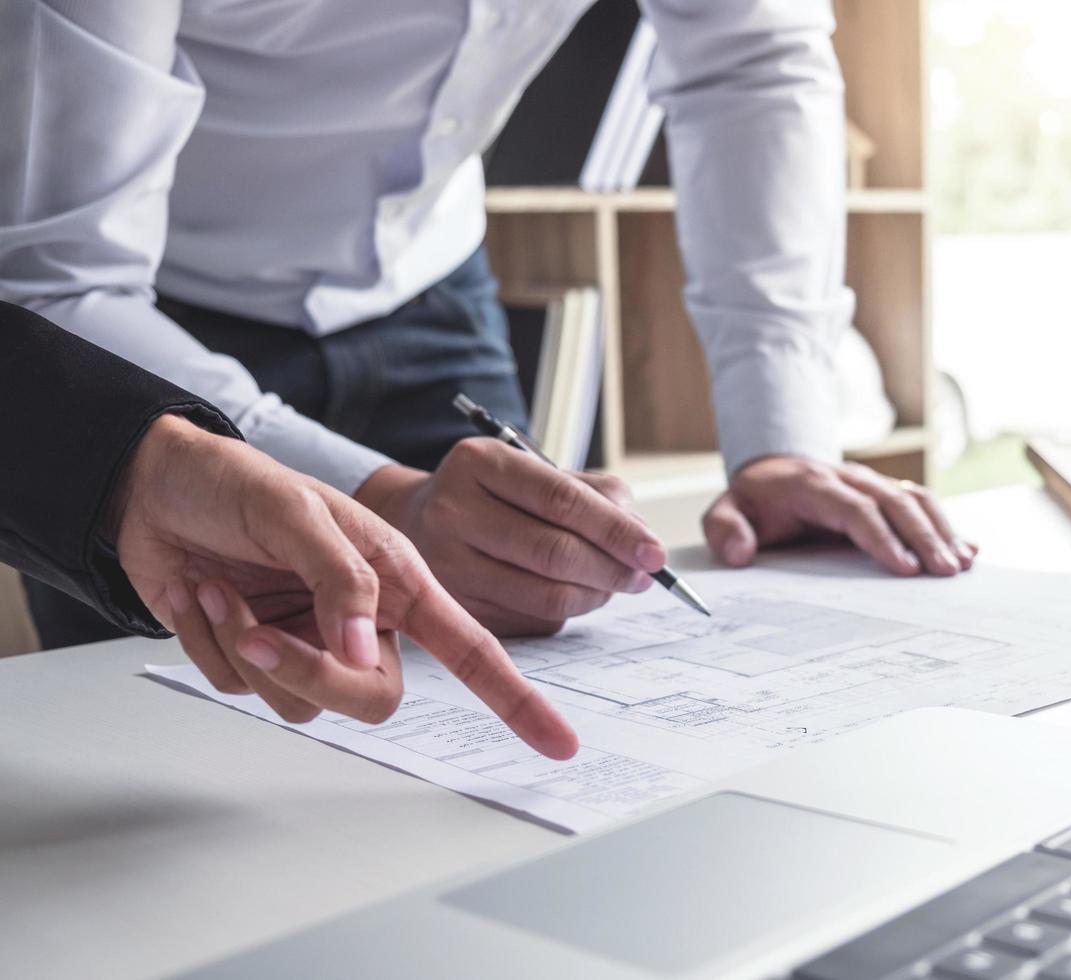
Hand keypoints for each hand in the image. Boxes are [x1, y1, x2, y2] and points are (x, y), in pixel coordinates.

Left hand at [112, 414, 576, 758]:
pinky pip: (242, 688)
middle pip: (374, 698)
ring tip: (224, 590)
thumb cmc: (238, 483)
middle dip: (312, 676)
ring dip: (250, 652)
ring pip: (302, 703)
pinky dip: (213, 643)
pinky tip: (205, 595)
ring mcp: (310, 643)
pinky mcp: (256, 656)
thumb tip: (364, 654)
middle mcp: (362, 621)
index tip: (558, 742)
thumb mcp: (298, 514)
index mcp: (397, 582)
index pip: (471, 650)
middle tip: (260, 635)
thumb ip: (340, 581)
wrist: (157, 486)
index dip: (516, 700)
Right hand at [355, 439, 666, 635]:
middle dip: (613, 569)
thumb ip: (593, 495)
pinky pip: (531, 620)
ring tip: (614, 584)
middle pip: (554, 552)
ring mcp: (446, 565)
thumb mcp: (533, 470)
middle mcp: (454, 511)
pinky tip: (574, 594)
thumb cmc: (492, 494)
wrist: (415, 521)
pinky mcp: (454, 607)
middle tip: (643, 575)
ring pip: (546, 594)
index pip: (562, 499)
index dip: (616, 530)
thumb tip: (640, 538)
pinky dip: (567, 611)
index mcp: (480, 463)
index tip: (654, 552)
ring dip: (596, 595)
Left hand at [702, 456, 976, 575]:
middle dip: (923, 537)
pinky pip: (921, 503)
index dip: (881, 537)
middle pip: (894, 503)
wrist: (772, 472)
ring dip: (941, 531)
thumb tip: (741, 553)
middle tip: (946, 572)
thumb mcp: (724, 512)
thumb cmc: (754, 502)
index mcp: (812, 485)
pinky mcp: (886, 493)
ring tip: (962, 565)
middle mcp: (849, 478)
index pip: (855, 509)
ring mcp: (871, 483)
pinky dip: (946, 525)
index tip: (904, 568)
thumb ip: (725, 530)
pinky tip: (968, 550)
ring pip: (914, 499)